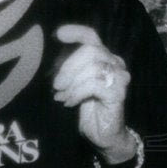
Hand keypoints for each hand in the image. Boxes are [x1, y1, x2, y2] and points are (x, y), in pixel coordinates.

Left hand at [53, 25, 135, 163]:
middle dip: (68, 66)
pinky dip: (77, 93)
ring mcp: (119, 78)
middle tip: (57, 84)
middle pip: (90, 50)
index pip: (91, 37)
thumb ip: (67, 70)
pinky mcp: (119, 93)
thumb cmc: (87, 107)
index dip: (75, 32)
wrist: (103, 135)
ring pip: (92, 67)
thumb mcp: (73, 84)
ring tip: (62, 96)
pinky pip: (94, 84)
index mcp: (103, 58)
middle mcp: (115, 64)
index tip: (57, 34)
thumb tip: (47, 59)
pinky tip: (70, 102)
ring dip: (72, 83)